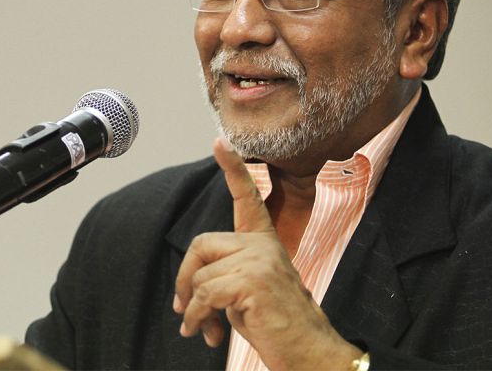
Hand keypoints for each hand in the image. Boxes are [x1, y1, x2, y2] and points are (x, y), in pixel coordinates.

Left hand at [173, 137, 360, 369]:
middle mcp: (264, 244)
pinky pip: (204, 293)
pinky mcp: (253, 280)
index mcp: (264, 242)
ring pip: (200, 275)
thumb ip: (224, 273)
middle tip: (183, 308)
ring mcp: (260, 260)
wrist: (308, 351)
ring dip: (194, 308)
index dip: (233, 169)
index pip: (248, 197)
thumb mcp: (246, 290)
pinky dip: (197, 316)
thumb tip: (185, 290)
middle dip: (185, 278)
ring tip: (205, 329)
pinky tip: (205, 332)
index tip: (220, 141)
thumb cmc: (275, 324)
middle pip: (201, 244)